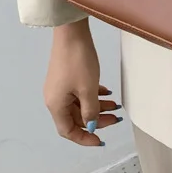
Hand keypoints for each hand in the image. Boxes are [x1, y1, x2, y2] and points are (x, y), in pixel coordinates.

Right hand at [44, 20, 121, 146]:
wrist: (71, 32)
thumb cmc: (79, 62)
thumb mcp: (88, 89)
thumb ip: (91, 110)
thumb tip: (91, 125)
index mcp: (56, 105)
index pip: (68, 131)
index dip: (84, 138)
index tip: (101, 140)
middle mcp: (55, 98)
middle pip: (76, 118)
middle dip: (96, 119)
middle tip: (116, 117)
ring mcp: (60, 86)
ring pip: (80, 104)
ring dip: (97, 106)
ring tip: (116, 104)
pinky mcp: (66, 76)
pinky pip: (80, 92)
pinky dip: (93, 94)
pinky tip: (107, 91)